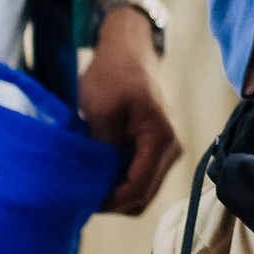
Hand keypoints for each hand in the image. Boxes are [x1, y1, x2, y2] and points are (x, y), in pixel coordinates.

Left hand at [82, 7, 180, 213]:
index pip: (138, 189)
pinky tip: (100, 173)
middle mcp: (172, 150)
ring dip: (117, 193)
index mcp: (160, 140)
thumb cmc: (114, 75)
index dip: (110, 202)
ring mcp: (168, 150)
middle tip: (81, 195)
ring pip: (143, 191)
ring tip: (89, 184)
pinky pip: (142, 177)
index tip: (82, 200)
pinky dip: (121, 181)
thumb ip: (102, 149)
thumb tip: (93, 183)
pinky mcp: (158, 148)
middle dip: (113, 201)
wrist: (128, 51)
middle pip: (143, 196)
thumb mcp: (101, 110)